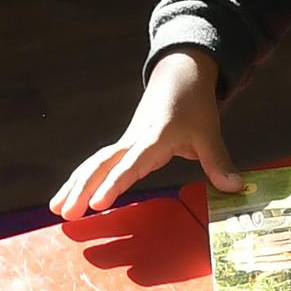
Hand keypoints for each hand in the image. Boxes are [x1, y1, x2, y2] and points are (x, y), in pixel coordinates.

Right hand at [54, 51, 239, 218]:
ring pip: (94, 163)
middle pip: (102, 165)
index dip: (115, 184)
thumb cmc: (194, 105)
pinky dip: (82, 179)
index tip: (98, 203)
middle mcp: (134, 140)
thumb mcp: (209, 133)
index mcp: (154, 138)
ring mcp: (126, 142)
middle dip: (82, 189)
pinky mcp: (124, 145)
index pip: (130, 164)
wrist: (180, 76)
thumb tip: (235, 187)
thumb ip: (218, 162)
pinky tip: (68, 196)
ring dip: (74, 185)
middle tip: (66, 214)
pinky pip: (98, 163)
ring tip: (55, 209)